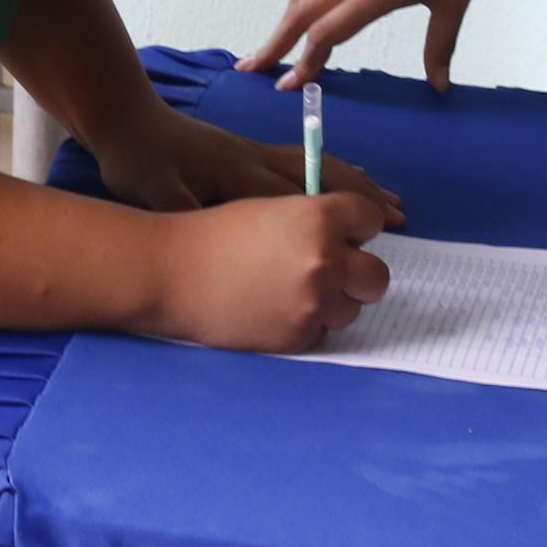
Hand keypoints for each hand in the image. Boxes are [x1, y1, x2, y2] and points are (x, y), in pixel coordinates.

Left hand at [88, 102, 402, 227]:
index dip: (336, 213)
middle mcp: (254, 158)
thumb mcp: (151, 191)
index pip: (297, 196)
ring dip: (354, 181)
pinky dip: (332, 170)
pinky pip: (301, 159)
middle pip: (319, 176)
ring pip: (315, 165)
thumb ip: (182, 209)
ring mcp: (253, 151)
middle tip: (401, 215)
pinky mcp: (246, 150)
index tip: (373, 232)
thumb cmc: (137, 161)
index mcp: (238, 172)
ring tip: (389, 198)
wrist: (123, 118)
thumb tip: (207, 231)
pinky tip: (346, 178)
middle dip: (362, 197)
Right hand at [146, 190, 397, 352]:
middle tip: (330, 271)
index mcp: (317, 218)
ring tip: (291, 291)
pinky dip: (307, 323)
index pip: (369, 219)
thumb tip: (348, 241)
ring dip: (333, 301)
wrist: (169, 274)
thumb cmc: (213, 234)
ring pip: (353, 308)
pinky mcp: (298, 337)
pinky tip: (275, 309)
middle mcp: (324, 261)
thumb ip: (315, 222)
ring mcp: (314, 303)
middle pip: (377, 275)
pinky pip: (324, 332)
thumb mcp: (269, 209)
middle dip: (359, 272)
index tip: (345, 233)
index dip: (357, 226)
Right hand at [249, 0, 488, 90]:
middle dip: (272, 45)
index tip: (289, 88)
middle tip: (250, 71)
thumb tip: (440, 86)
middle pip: (298, 15)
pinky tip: (301, 23)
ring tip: (266, 52)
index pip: (325, 33)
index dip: (305, 63)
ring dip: (280, 27)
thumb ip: (441, 43)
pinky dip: (299, 10)